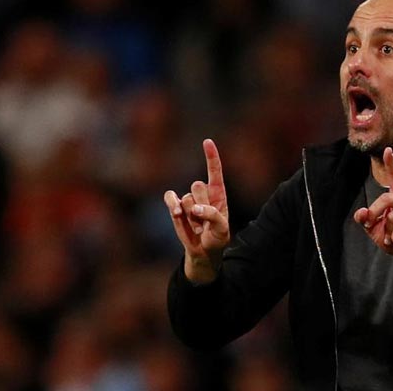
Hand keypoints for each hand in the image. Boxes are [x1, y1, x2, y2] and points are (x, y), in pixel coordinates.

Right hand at [164, 139, 229, 283]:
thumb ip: (211, 215)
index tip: (207, 141)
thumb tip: (193, 208)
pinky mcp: (176, 207)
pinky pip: (171, 198)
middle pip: (198, 186)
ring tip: (198, 227)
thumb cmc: (217, 237)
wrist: (203, 251)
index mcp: (218, 193)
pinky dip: (173, 205)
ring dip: (191, 215)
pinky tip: (178, 214)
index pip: (215, 171)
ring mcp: (188, 199)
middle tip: (206, 222)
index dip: (211, 156)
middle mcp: (203, 193)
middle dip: (201, 205)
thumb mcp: (221, 229)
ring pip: (186, 197)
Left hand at [353, 147, 392, 277]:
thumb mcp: (373, 229)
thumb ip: (365, 219)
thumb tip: (361, 213)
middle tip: (372, 226)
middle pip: (386, 198)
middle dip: (375, 214)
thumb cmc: (392, 239)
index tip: (388, 150)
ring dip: (387, 230)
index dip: (391, 163)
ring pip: (392, 216)